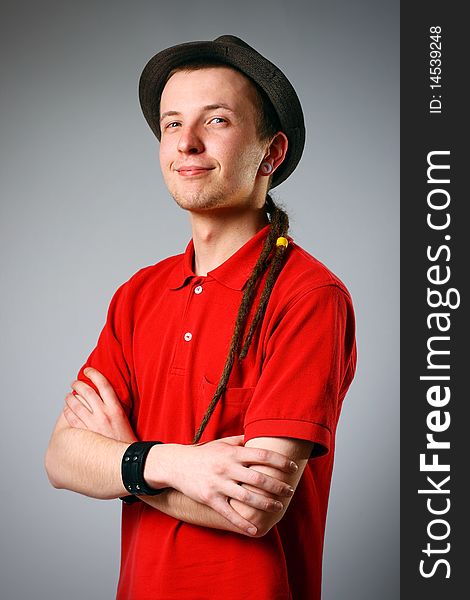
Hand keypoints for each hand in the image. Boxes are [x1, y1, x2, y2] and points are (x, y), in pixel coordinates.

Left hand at [64, 367, 137, 443]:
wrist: (126, 459)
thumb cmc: (126, 439)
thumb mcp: (126, 418)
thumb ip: (115, 406)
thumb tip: (107, 397)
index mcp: (116, 408)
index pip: (104, 384)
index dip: (94, 374)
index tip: (88, 370)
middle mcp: (104, 413)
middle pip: (87, 392)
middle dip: (78, 384)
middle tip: (74, 382)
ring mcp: (94, 424)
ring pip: (77, 404)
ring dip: (70, 397)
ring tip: (68, 395)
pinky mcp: (86, 434)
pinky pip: (72, 419)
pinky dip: (67, 411)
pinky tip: (66, 409)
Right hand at [147, 435, 296, 534]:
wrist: (176, 464)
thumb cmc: (204, 453)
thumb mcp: (222, 443)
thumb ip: (241, 441)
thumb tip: (259, 437)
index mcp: (232, 453)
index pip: (262, 455)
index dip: (280, 461)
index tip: (292, 467)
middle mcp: (227, 467)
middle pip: (258, 478)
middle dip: (277, 486)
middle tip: (289, 491)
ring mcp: (219, 484)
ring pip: (247, 497)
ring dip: (266, 504)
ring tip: (278, 508)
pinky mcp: (210, 499)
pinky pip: (229, 514)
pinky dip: (243, 523)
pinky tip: (255, 530)